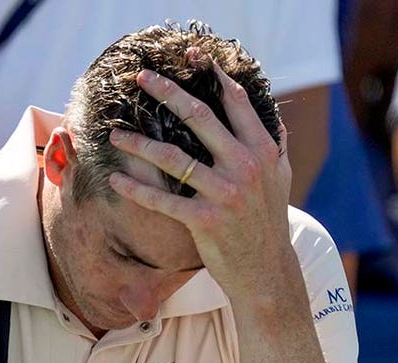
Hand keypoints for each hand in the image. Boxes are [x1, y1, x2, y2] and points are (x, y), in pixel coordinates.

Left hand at [107, 55, 293, 299]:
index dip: (213, 76)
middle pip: (201, 117)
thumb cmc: (268, 223)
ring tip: (117, 134)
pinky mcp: (205, 221)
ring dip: (139, 143)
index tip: (193, 57)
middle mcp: (245, 167)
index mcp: (263, 151)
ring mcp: (225, 194)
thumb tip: (272, 119)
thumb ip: (275, 146)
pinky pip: (162, 200)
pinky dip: (136, 190)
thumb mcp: (280, 180)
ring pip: (174, 157)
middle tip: (142, 78)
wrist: (266, 270)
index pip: (237, 103)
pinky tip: (117, 180)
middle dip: (168, 92)